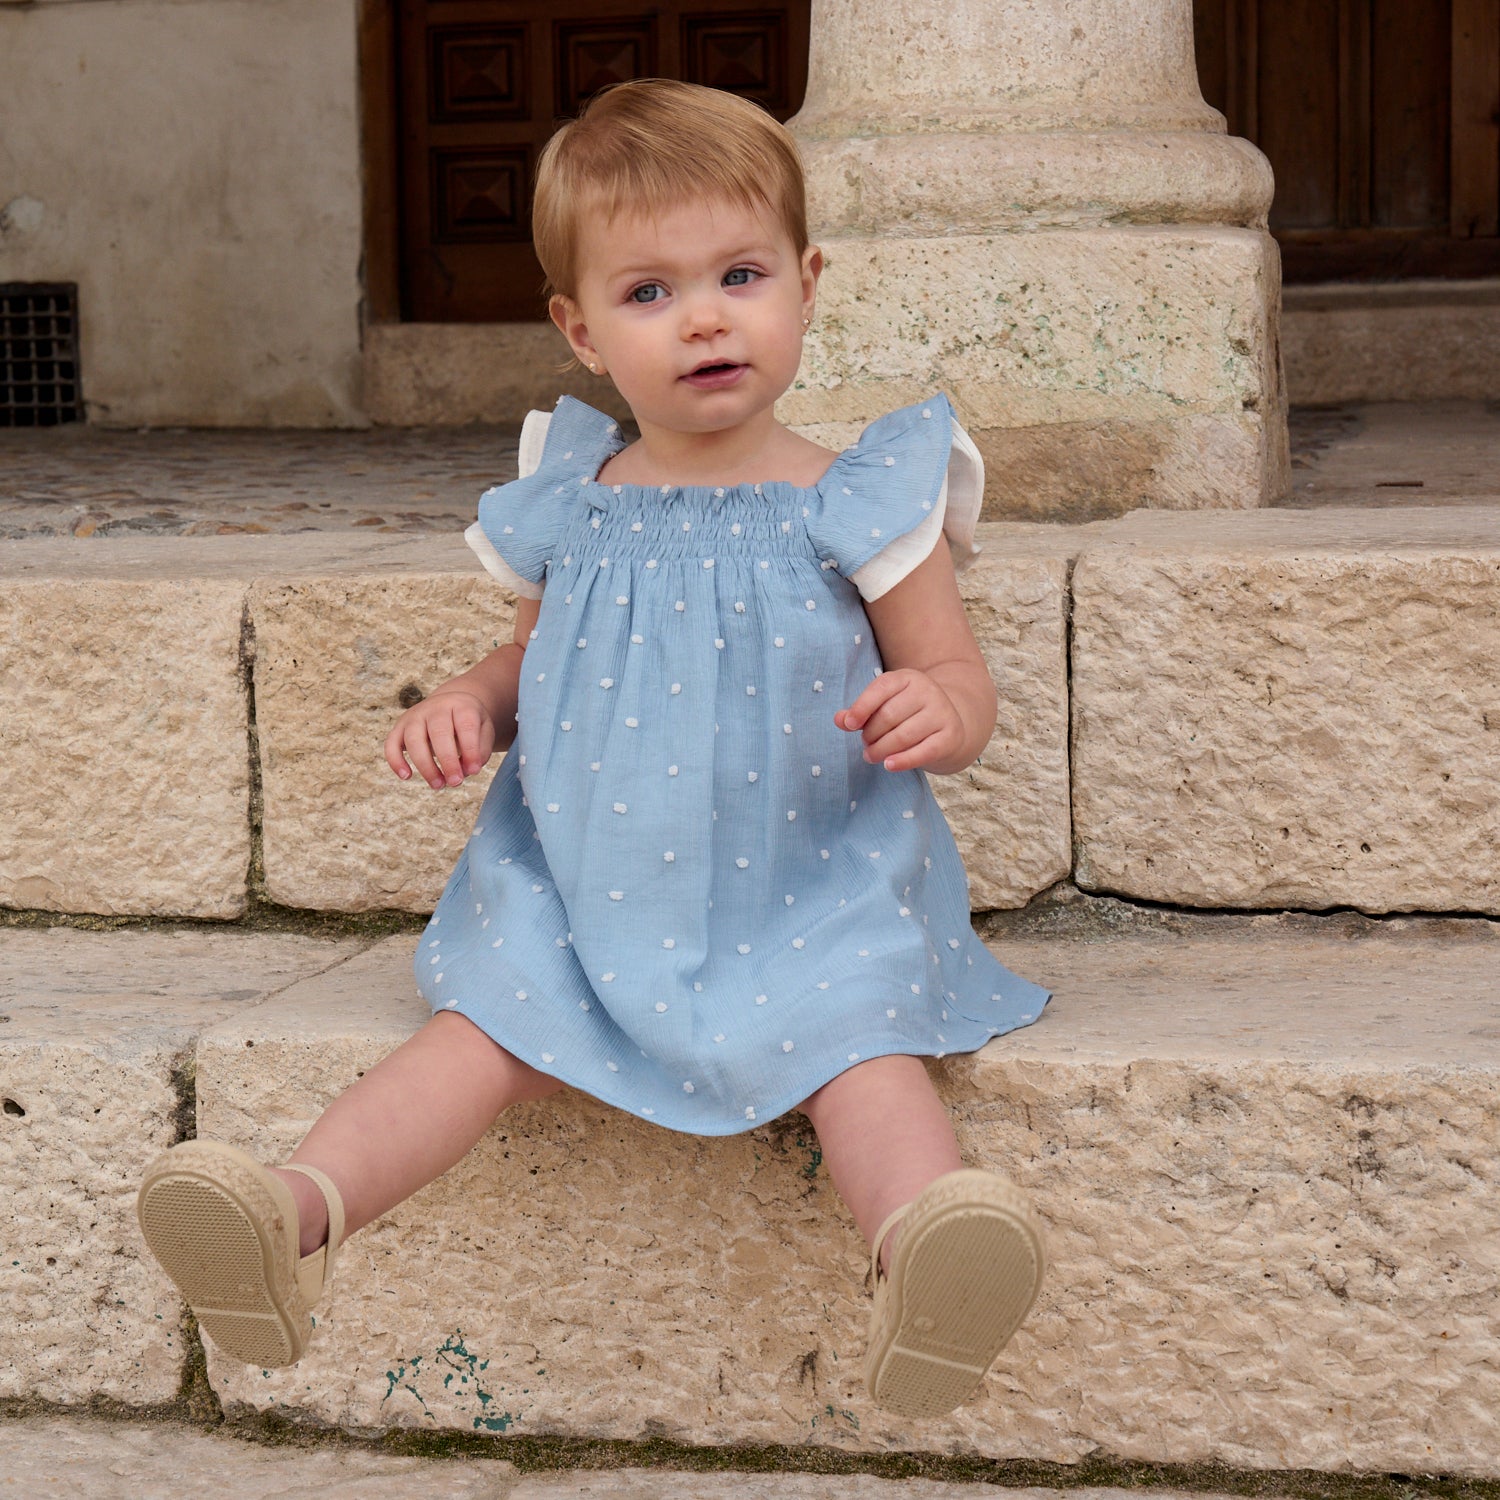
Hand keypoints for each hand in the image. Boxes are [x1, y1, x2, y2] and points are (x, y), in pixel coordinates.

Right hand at [385, 690, 496, 788]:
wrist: (450, 705)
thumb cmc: (469, 724)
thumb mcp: (484, 731)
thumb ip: (480, 750)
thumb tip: (467, 771)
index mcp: (461, 705)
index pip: (466, 726)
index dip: (470, 750)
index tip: (474, 771)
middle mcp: (436, 707)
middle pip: (439, 733)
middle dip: (447, 761)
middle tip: (456, 783)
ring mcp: (415, 716)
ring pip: (414, 739)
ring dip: (425, 766)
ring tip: (438, 785)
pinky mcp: (400, 727)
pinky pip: (391, 743)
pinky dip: (395, 761)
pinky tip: (406, 777)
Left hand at [834, 668, 968, 772]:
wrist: (949, 722)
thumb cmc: (908, 713)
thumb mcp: (885, 704)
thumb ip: (860, 711)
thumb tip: (839, 720)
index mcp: (907, 678)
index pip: (880, 689)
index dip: (861, 708)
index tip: (848, 725)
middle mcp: (927, 691)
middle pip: (888, 716)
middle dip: (870, 735)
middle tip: (865, 745)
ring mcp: (942, 713)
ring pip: (903, 736)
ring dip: (881, 750)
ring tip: (871, 756)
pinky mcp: (950, 736)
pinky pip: (923, 752)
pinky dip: (903, 761)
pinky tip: (888, 765)